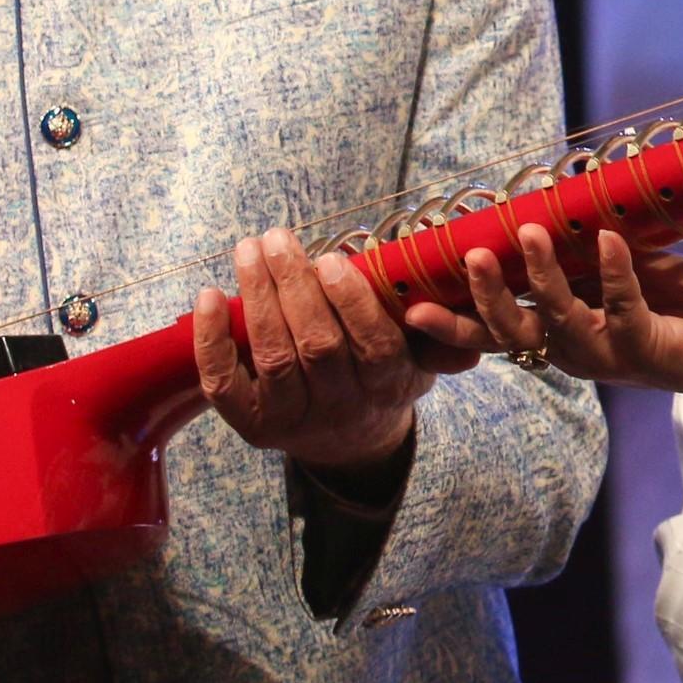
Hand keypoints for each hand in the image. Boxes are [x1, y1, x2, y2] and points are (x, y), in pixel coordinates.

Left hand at [196, 229, 466, 477]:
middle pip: (316, 346)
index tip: (331, 258)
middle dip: (294, 287)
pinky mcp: (253, 426)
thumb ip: (442, 340)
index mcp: (388, 386)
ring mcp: (293, 420)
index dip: (350, 302)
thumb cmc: (383, 377)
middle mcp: (342, 407)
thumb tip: (473, 326)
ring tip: (249, 250)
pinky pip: (224, 386)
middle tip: (278, 239)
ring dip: (257, 299)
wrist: (350, 443)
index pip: (372, 344)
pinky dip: (212, 342)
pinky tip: (208, 297)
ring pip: (273, 358)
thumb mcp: (422, 362)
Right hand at [408, 225, 682, 409]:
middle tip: (467, 257)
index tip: (409, 304)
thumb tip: (537, 203)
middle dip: (486, 298)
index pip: (493, 333)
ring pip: (560, 323)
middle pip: (512, 335)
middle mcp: (574, 353)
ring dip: (542, 278)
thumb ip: (576, 250)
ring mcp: (609, 356)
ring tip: (528, 233)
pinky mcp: (648, 351)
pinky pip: (624, 308)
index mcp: (558, 335)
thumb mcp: (615, 270)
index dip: (451, 325)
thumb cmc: (675, 302)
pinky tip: (608, 240)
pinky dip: (615, 271)